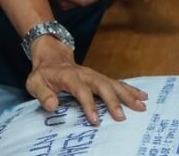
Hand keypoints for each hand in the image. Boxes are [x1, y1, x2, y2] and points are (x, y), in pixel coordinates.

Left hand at [25, 37, 148, 125]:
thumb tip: (52, 106)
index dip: (88, 105)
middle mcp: (85, 74)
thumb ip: (42, 94)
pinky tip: (143, 96)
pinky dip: (130, 89)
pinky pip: (117, 83)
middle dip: (112, 101)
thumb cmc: (43, 74)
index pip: (80, 90)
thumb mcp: (35, 83)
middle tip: (122, 117)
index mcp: (69, 76)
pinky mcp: (100, 77)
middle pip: (101, 85)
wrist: (51, 57)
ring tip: (141, 106)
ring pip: (113, 83)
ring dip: (127, 95)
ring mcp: (94, 74)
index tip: (96, 121)